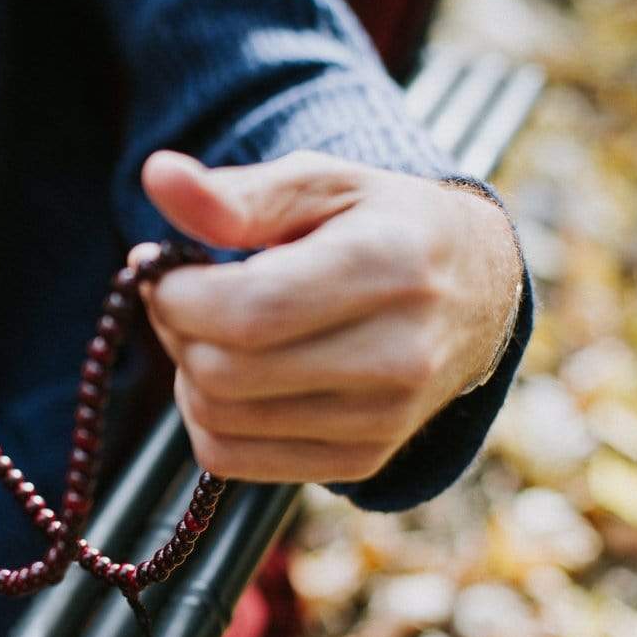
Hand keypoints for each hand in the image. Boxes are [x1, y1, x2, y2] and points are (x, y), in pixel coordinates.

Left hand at [136, 149, 521, 483]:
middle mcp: (397, 355)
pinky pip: (232, 459)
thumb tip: (157, 176)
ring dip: (187, 373)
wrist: (478, 294)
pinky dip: (207, 418)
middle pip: (222, 372)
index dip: (176, 296)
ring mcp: (382, 419)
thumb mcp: (320, 185)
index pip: (246, 311)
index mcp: (388, 267)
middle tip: (184, 298)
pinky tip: (232, 375)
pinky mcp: (362, 459)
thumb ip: (235, 192)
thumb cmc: (383, 225)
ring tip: (213, 331)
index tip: (163, 269)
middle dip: (176, 331)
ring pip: (218, 420)